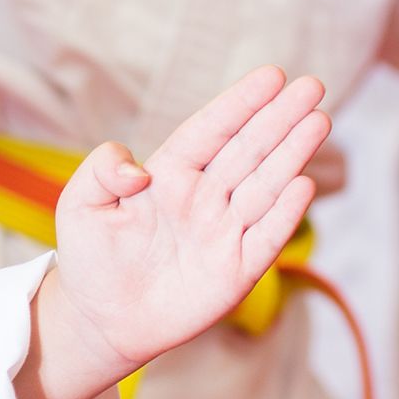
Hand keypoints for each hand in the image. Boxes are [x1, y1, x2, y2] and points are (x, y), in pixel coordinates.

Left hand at [18, 67, 330, 398]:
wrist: (101, 322)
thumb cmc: (89, 259)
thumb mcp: (80, 205)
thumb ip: (101, 170)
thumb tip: (139, 171)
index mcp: (171, 174)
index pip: (212, 130)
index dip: (241, 103)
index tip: (272, 76)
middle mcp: (204, 197)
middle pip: (249, 150)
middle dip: (281, 118)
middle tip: (313, 86)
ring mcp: (224, 232)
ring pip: (265, 186)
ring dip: (293, 154)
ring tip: (318, 121)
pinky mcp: (237, 271)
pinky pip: (266, 237)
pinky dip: (286, 214)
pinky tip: (304, 185)